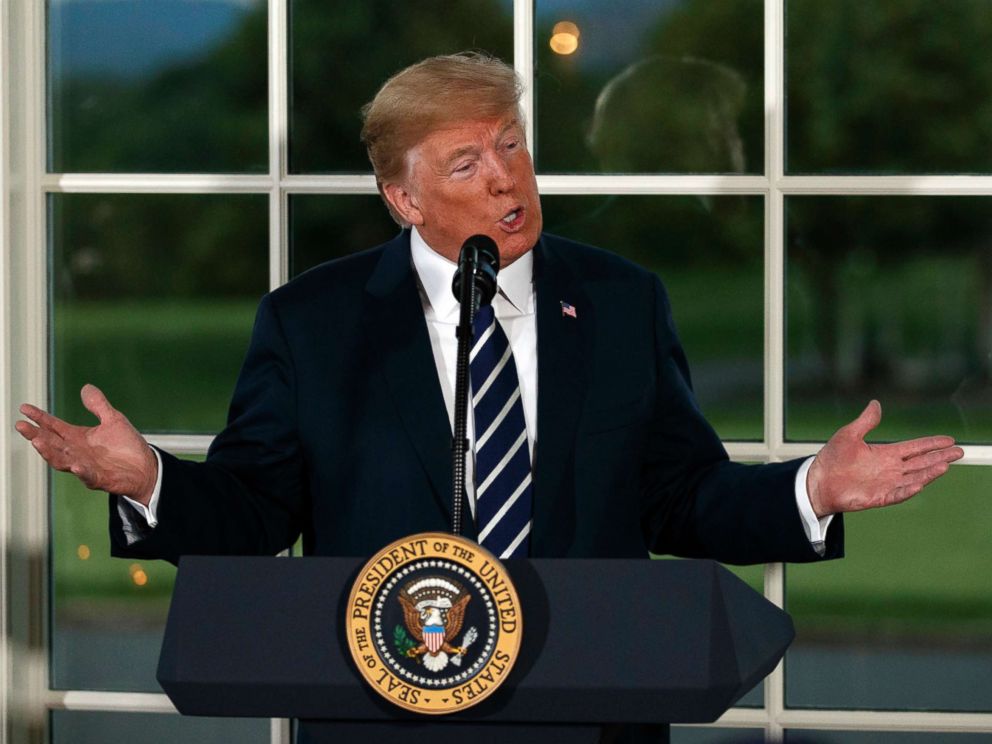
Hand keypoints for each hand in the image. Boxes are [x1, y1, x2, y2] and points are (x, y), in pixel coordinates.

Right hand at [15, 384, 157, 504]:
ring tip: (38, 441)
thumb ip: (98, 406)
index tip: (24, 408)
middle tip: (21, 425)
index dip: (39, 418)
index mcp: (78, 437)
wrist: (145, 468)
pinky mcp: (99, 478)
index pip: (54, 426)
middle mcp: (77, 452)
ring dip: (49, 452)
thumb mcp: (113, 420)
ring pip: (62, 460)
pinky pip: (87, 475)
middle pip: (51, 442)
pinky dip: (80, 471)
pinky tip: (75, 465)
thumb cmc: (126, 446)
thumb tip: (86, 387)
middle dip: (35, 434)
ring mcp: (85, 466)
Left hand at [806, 400, 963, 518]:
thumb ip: (866, 421)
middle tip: (959, 452)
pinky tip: (920, 484)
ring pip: (913, 478)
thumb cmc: (832, 458)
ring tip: (945, 466)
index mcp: (885, 454)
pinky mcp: (878, 497)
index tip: (949, 440)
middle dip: (939, 457)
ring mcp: (885, 484)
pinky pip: (897, 494)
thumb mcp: (849, 434)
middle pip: (920, 462)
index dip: (931, 444)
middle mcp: (890, 469)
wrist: (817, 481)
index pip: (914, 448)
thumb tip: (876, 403)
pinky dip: (908, 490)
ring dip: (929, 473)